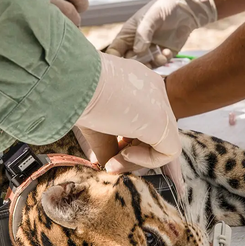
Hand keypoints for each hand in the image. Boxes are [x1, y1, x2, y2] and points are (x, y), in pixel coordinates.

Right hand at [75, 52, 180, 171]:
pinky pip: (170, 150)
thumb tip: (111, 165)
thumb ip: (108, 142)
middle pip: (154, 129)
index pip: (142, 115)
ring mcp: (160, 102)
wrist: (74, 80)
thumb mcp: (94, 119)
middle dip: (133, 151)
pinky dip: (147, 161)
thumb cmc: (77, 95)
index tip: (107, 151)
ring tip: (112, 162)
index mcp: (136, 80)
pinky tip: (124, 153)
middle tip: (109, 163)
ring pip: (163, 141)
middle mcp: (152, 88)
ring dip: (137, 159)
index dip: (127, 139)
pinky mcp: (162, 120)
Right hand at [106, 0, 216, 65]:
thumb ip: (143, 33)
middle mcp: (137, 44)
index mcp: (128, 34)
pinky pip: (159, 63)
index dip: (115, 60)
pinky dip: (163, 60)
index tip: (121, 67)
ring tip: (160, 56)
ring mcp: (150, 49)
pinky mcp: (163, 53)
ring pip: (144, 66)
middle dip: (136, 65)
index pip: (115, 51)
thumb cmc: (164, 7)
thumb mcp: (151, 17)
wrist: (187, 7)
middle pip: (129, 62)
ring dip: (151, 64)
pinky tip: (167, 52)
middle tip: (144, 63)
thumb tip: (137, 51)